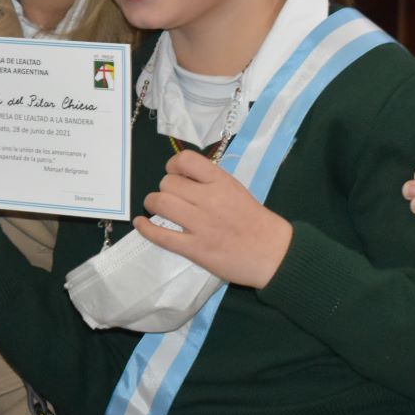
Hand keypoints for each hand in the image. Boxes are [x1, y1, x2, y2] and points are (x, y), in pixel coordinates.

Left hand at [136, 151, 292, 288]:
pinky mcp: (195, 248)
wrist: (273, 253)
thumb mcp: (236, 190)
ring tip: (156, 208)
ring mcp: (200, 224)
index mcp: (221, 182)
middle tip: (169, 197)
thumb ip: (211, 182)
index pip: (186, 160)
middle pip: (168, 183)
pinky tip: (141, 224)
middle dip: (164, 188)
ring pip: (161, 204)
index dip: (173, 165)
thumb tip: (184, 176)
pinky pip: (161, 235)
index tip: (175, 174)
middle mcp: (208, 199)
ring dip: (153, 204)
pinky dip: (146, 228)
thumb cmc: (255, 221)